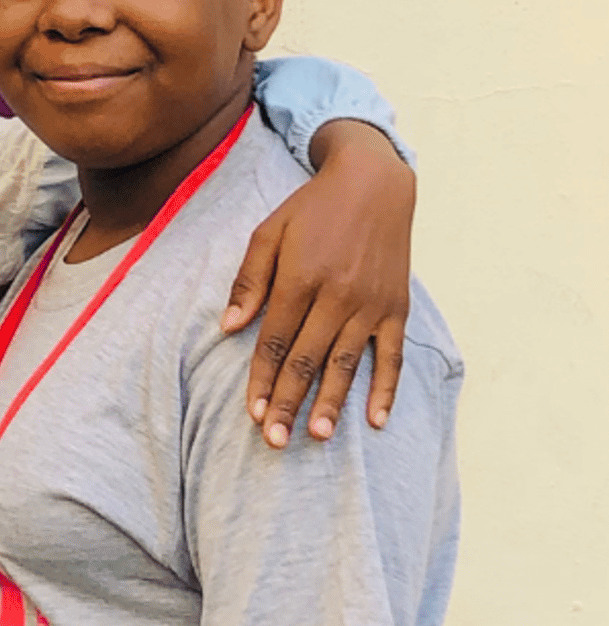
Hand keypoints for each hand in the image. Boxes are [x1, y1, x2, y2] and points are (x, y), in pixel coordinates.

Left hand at [221, 120, 413, 447]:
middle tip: (275, 441)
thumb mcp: (268, 233)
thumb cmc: (311, 210)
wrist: (373, 184)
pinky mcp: (396, 308)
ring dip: (330, 402)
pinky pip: (391, 356)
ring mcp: (370, 304)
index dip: (263, 379)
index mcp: (299, 277)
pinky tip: (374, 420)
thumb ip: (248, 281)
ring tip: (315, 436)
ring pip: (346, 363)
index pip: (275, 339)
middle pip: (306, 358)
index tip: (253, 412)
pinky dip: (385, 389)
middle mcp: (337, 295)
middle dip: (289, 402)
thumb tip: (228, 327)